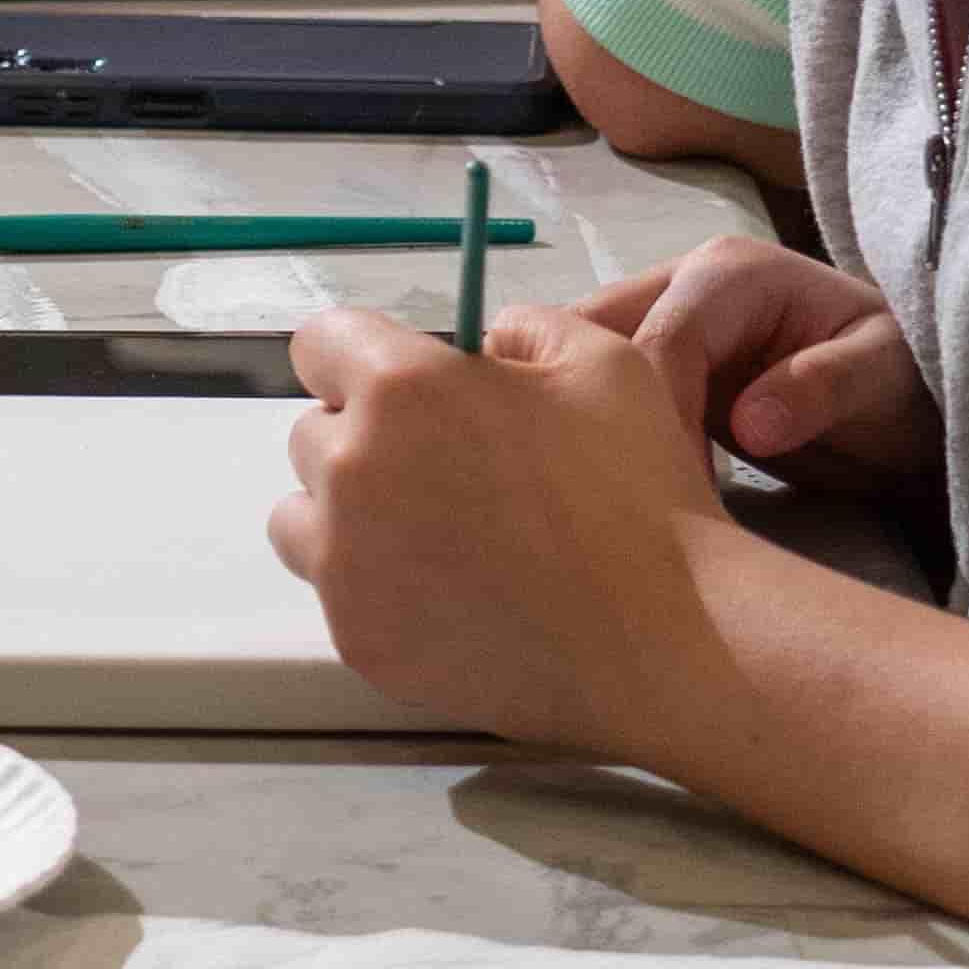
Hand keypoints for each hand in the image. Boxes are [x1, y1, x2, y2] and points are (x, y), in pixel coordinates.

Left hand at [271, 298, 732, 758]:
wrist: (665, 638)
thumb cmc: (639, 495)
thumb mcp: (603, 361)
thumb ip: (524, 329)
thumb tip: (486, 344)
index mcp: (401, 389)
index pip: (319, 343)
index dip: (363, 357)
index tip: (403, 386)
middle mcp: (350, 472)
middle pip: (311, 435)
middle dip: (365, 439)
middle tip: (448, 469)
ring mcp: (345, 567)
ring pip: (303, 520)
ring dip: (349, 516)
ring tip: (437, 535)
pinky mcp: (358, 640)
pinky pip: (339, 596)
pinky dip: (379, 590)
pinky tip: (456, 595)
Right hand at [573, 238, 932, 490]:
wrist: (906, 407)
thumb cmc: (902, 381)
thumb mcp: (883, 377)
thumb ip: (822, 386)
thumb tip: (751, 424)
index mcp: (732, 273)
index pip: (662, 335)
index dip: (656, 407)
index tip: (670, 481)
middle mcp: (684, 287)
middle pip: (595, 332)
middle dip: (586, 404)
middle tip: (608, 490)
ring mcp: (668, 330)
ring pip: (585, 362)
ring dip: (582, 422)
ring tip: (602, 496)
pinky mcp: (660, 376)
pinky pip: (603, 398)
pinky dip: (596, 435)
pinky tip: (607, 489)